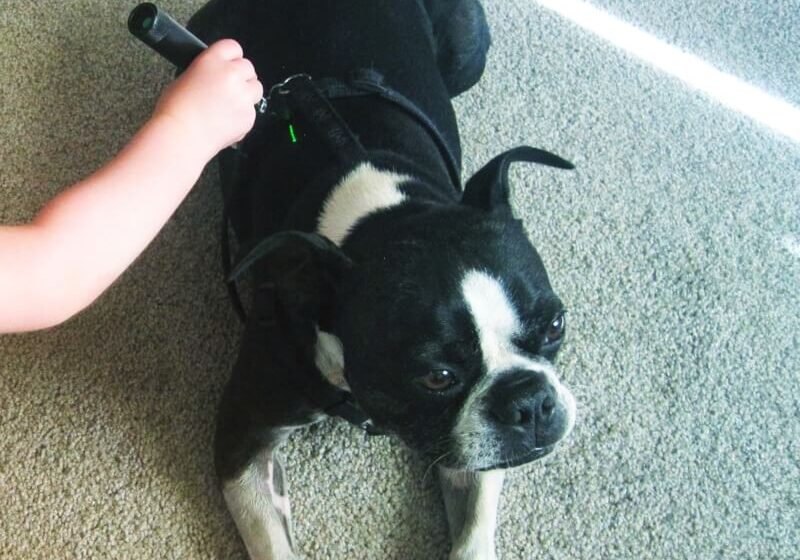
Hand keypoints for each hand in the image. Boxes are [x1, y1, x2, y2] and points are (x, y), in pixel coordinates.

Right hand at [151, 39, 262, 158]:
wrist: (181, 135)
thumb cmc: (176, 110)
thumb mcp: (186, 77)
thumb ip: (207, 71)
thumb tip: (217, 76)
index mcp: (212, 60)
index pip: (233, 47)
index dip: (231, 57)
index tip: (229, 64)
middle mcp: (231, 74)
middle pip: (248, 67)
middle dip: (241, 76)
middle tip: (228, 89)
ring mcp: (243, 95)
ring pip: (256, 88)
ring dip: (247, 93)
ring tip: (230, 104)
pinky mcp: (249, 116)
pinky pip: (252, 111)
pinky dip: (243, 115)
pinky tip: (226, 121)